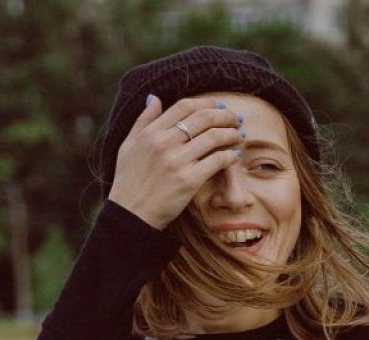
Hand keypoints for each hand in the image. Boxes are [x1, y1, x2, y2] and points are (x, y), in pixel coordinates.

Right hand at [108, 95, 243, 229]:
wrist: (132, 213)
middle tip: (236, 119)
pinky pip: (217, 161)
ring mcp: (177, 161)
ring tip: (239, 135)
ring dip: (231, 134)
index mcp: (151, 132)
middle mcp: (164, 143)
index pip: (184, 106)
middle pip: (203, 118)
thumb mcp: (129, 145)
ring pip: (213, 137)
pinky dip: (230, 156)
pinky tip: (235, 156)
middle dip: (225, 116)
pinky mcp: (189, 180)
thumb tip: (154, 97)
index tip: (220, 106)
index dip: (207, 103)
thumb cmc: (129, 181)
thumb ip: (143, 120)